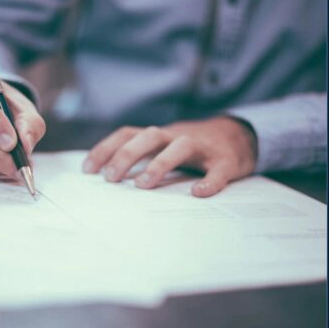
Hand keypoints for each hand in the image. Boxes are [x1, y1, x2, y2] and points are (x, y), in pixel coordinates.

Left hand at [83, 117, 257, 196]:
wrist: (240, 136)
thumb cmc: (195, 148)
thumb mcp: (166, 146)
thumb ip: (144, 157)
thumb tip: (108, 178)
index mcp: (162, 135)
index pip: (129, 134)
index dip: (107, 148)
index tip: (88, 169)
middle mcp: (179, 136)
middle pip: (150, 136)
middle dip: (127, 155)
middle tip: (111, 178)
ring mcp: (203, 147)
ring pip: (180, 147)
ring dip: (160, 163)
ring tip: (143, 185)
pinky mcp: (226, 160)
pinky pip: (218, 170)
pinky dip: (209, 181)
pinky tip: (199, 193)